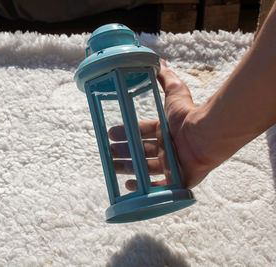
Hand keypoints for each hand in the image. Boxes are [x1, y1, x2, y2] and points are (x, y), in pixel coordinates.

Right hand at [108, 59, 214, 189]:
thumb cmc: (189, 115)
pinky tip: (129, 185)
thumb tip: (158, 60)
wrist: (205, 136)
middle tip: (108, 151)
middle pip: (141, 151)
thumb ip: (166, 77)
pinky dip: (143, 187)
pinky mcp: (177, 181)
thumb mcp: (175, 92)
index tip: (110, 133)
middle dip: (123, 151)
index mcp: (166, 131)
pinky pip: (157, 187)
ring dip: (127, 167)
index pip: (143, 132)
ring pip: (145, 168)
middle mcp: (169, 148)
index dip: (127, 132)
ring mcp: (173, 166)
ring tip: (111, 165)